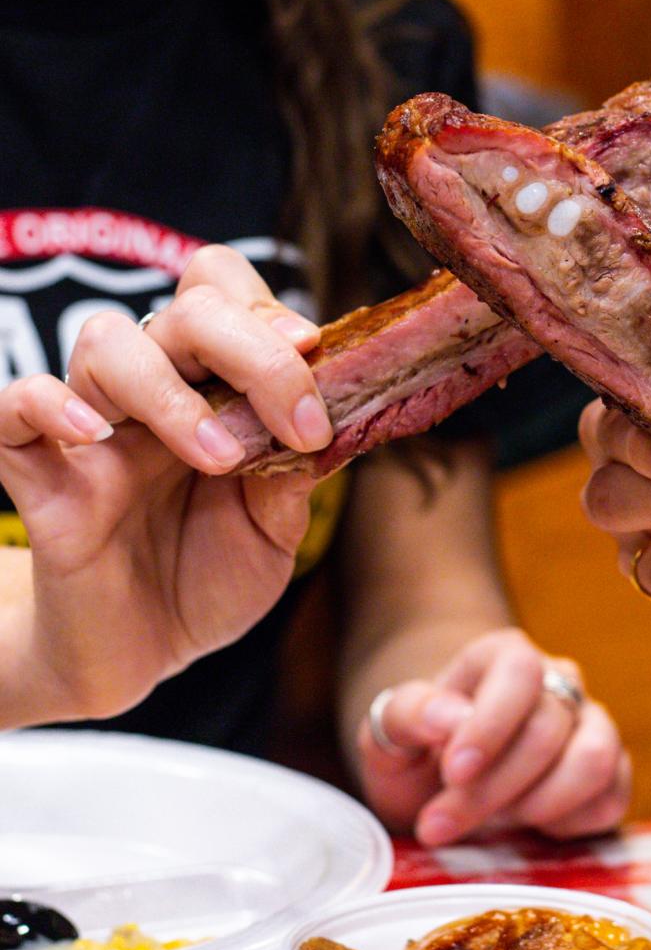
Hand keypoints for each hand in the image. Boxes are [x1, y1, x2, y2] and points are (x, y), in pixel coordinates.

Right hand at [0, 245, 332, 723]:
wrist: (141, 655)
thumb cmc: (207, 579)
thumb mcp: (274, 535)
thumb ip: (293, 480)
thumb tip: (321, 428)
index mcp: (214, 390)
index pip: (224, 294)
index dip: (268, 308)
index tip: (313, 354)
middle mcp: (156, 393)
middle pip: (185, 311)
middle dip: (251, 348)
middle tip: (297, 421)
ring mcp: (93, 429)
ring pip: (106, 343)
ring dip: (171, 390)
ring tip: (219, 458)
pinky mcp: (40, 475)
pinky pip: (15, 407)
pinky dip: (49, 404)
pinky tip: (96, 438)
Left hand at [357, 628, 630, 845]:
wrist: (441, 785)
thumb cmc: (418, 752)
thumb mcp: (389, 734)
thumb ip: (409, 715)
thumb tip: (450, 716)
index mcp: (505, 656)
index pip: (519, 673)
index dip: (490, 726)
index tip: (453, 772)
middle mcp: (559, 682)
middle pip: (547, 731)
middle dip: (491, 790)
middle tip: (439, 826)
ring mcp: (592, 725)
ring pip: (592, 762)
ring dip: (535, 806)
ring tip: (491, 820)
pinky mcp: (613, 773)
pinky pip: (609, 801)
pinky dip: (565, 826)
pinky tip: (527, 827)